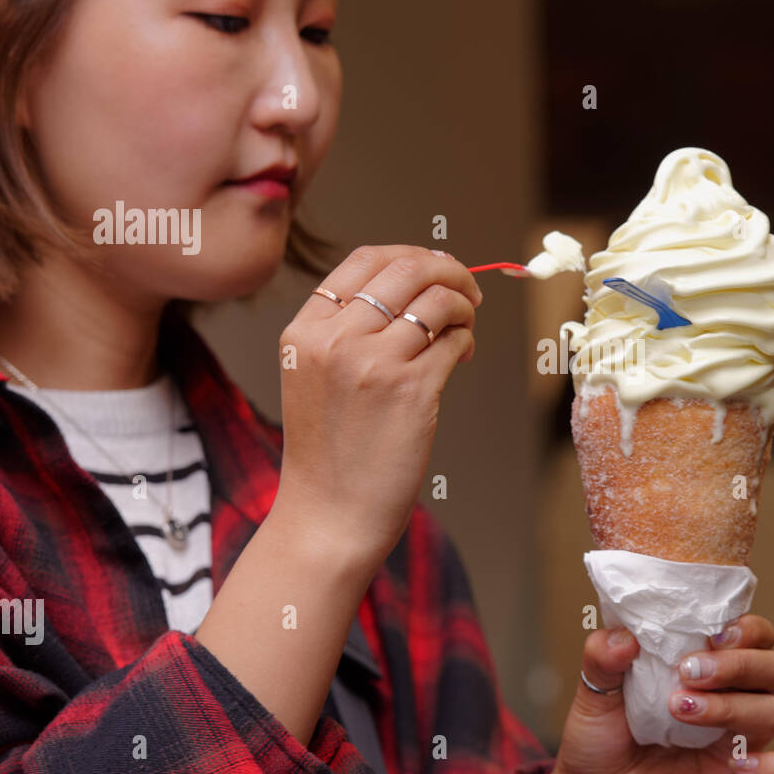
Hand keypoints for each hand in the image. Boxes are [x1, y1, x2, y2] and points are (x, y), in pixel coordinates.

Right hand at [272, 245, 482, 571]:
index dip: (410, 257)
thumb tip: (415, 283)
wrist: (329, 516)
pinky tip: (463, 356)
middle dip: (448, 271)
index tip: (435, 268)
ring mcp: (373, 363)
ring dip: (463, 308)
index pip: (365, 261)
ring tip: (465, 329)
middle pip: (407, 270)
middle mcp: (335, 340)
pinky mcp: (411, 390)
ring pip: (438, 301)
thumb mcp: (315, 377)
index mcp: (305, 332)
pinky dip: (466, 341)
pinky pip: (454, 341)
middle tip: (468, 291)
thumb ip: (346, 331)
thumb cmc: (330, 452)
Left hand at [542, 614, 773, 773]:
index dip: (744, 627)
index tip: (712, 632)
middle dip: (738, 663)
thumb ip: (602, 661)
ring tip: (680, 709)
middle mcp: (730, 701)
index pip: (750, 635)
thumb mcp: (593, 698)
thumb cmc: (601, 746)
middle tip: (689, 670)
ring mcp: (739, 742)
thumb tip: (622, 635)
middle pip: (772, 667)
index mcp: (705, 670)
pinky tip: (738, 763)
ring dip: (731, 705)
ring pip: (773, 711)